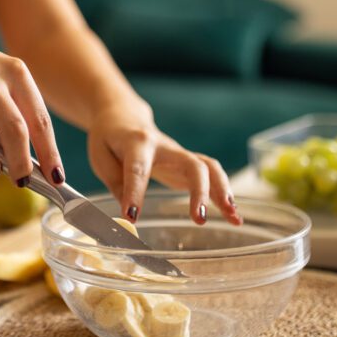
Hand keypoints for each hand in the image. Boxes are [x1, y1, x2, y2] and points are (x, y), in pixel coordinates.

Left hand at [87, 100, 241, 225]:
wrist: (125, 117)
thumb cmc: (110, 139)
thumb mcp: (101, 158)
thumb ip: (116, 185)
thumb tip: (129, 217)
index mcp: (137, 143)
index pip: (138, 168)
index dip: (135, 192)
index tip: (132, 217)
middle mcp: (165, 147)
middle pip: (192, 164)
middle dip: (199, 192)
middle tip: (200, 219)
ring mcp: (180, 154)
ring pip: (209, 168)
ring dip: (223, 192)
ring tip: (233, 217)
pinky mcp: (188, 164)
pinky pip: (212, 177)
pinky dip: (224, 197)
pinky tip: (235, 218)